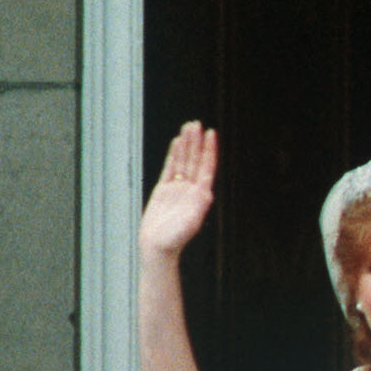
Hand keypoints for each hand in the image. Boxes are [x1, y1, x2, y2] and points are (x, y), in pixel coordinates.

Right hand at [140, 121, 218, 257]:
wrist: (158, 247)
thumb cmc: (174, 239)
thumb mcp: (191, 223)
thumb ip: (199, 207)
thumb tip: (206, 193)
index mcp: (201, 195)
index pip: (206, 167)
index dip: (209, 149)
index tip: (211, 133)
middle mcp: (191, 190)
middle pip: (195, 160)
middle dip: (196, 142)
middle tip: (196, 123)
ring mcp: (178, 189)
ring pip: (183, 161)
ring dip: (186, 145)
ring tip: (188, 128)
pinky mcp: (164, 191)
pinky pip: (170, 168)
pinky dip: (174, 155)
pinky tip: (176, 144)